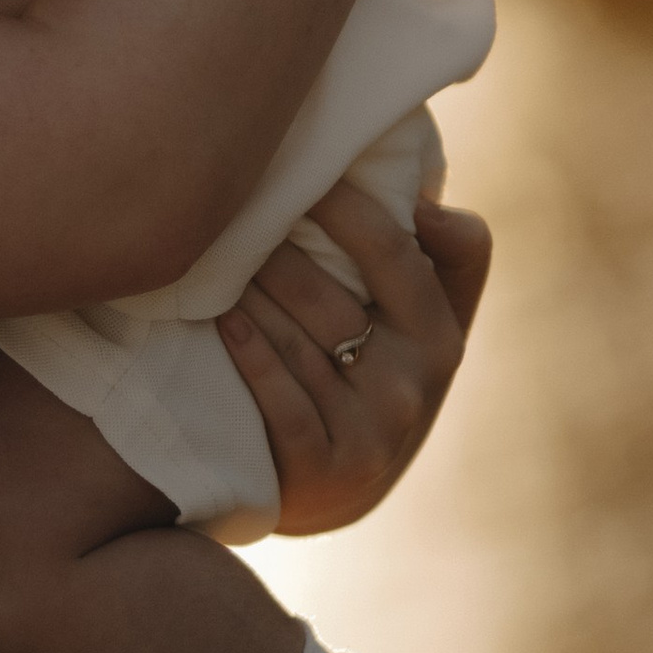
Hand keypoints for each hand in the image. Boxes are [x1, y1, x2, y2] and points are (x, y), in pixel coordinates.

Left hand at [214, 183, 492, 535]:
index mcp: (441, 336)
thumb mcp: (428, 321)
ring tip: (208, 254)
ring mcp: (371, 432)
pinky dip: (247, 353)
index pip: (394, 253)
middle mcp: (413, 386)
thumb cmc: (378, 370)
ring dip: (245, 293)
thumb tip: (424, 202)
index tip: (300, 166)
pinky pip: (278, 398)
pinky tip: (220, 320)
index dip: (345, 205)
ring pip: (294, 342)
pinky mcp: (324, 469)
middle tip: (228, 210)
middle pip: (327, 296)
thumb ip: (444, 255)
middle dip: (272, 249)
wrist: (338, 486)